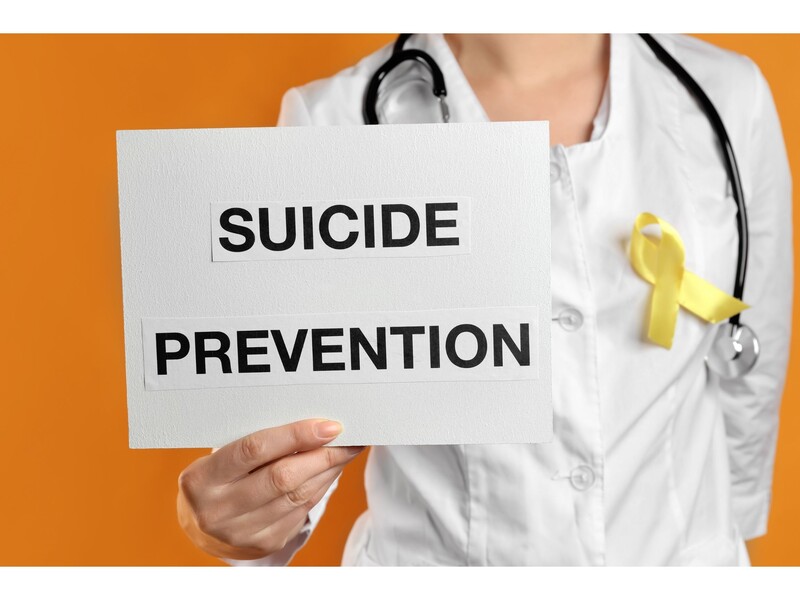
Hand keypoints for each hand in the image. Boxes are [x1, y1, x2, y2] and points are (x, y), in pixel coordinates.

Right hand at [177, 419, 363, 560]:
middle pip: (282, 477)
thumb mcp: (221, 456)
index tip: (328, 426)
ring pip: (297, 496)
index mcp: (202, 479)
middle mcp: (218, 510)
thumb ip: (258, 443)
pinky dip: (321, 486)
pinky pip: (302, 510)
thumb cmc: (218, 477)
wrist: (202, 526)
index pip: (254, 450)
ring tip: (346, 450)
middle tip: (349, 438)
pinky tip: (331, 470)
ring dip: (328, 470)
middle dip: (323, 454)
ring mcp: (241, 532)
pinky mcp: (264, 543)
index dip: (295, 435)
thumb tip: (312, 423)